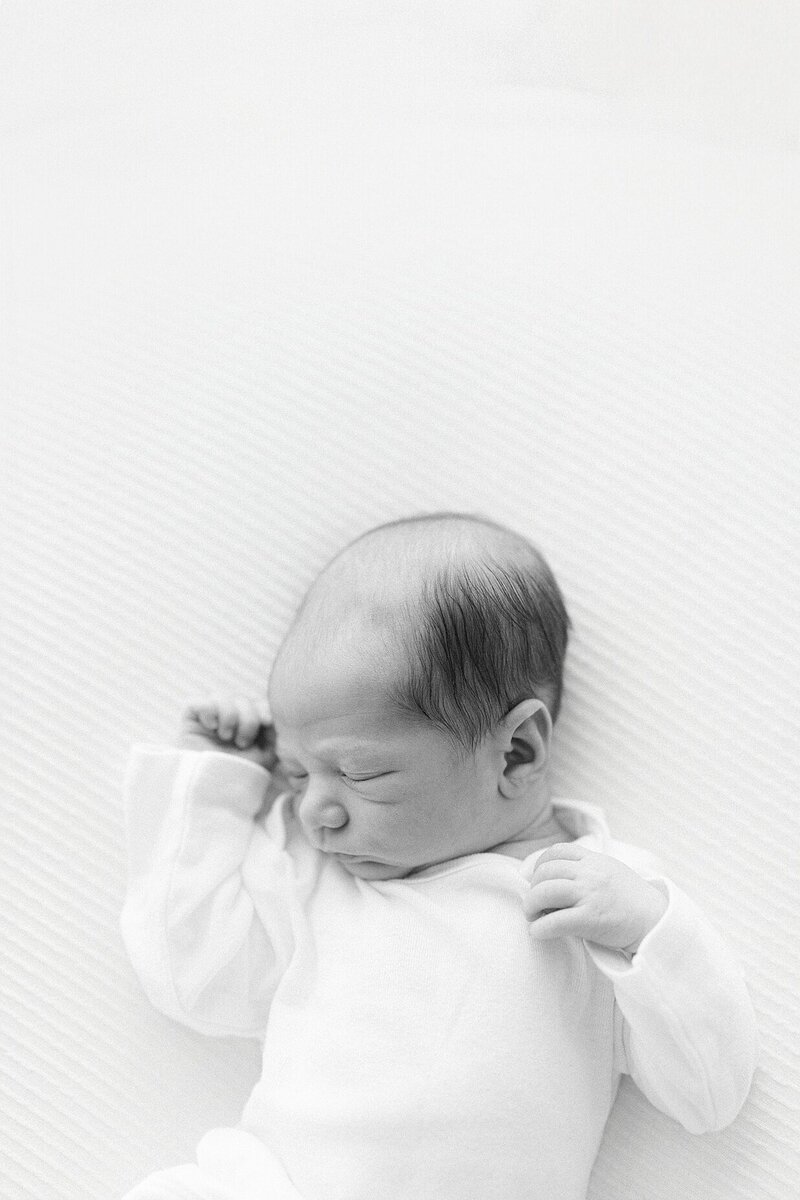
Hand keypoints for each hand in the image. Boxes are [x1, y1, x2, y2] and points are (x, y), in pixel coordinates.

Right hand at [180, 696, 277, 770]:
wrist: (215, 794)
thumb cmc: (241, 777)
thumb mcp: (266, 755)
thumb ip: (273, 732)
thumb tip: (272, 712)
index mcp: (248, 727)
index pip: (257, 704)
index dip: (263, 708)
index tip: (267, 721)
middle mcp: (229, 721)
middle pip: (242, 699)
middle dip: (247, 718)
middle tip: (242, 742)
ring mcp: (209, 720)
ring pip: (221, 696)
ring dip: (229, 716)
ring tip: (226, 737)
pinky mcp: (190, 722)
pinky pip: (197, 702)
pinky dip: (208, 710)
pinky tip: (211, 727)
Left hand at [523, 843, 667, 954]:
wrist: (656, 922)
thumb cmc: (631, 901)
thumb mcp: (611, 872)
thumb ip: (586, 870)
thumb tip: (555, 878)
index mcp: (595, 860)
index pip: (557, 851)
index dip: (540, 865)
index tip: (537, 881)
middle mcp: (591, 873)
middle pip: (545, 872)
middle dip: (533, 889)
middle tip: (533, 905)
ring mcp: (590, 894)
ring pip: (544, 892)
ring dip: (531, 906)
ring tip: (533, 917)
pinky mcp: (591, 919)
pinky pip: (555, 922)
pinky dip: (539, 928)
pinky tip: (538, 933)